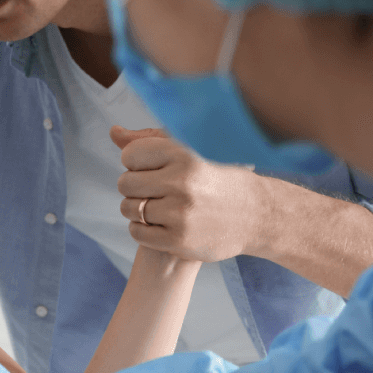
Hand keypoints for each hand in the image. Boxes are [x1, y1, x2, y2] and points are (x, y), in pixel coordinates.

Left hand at [112, 126, 266, 262]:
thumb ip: (150, 141)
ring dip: (136, 209)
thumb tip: (114, 132)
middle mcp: (182, 182)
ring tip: (158, 207)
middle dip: (135, 187)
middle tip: (154, 190)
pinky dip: (142, 229)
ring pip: (128, 209)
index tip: (151, 169)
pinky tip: (160, 224)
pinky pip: (136, 232)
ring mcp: (180, 213)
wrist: (259, 215)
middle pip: (125, 183)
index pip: (130, 155)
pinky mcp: (179, 240)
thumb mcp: (192, 150)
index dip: (136, 163)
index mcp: (184, 154)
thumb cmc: (219, 177)